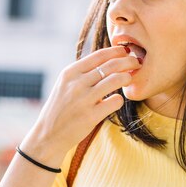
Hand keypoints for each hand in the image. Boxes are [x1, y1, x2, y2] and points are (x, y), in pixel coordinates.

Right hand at [21, 46, 139, 164]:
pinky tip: (116, 100)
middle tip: (137, 63)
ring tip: (130, 79)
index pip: (99, 55)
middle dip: (128, 61)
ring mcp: (84, 100)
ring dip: (127, 78)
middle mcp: (77, 84)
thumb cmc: (60, 108)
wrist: (48, 134)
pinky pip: (115, 101)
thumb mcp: (65, 85)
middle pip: (111, 65)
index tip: (126, 51)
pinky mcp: (91, 116)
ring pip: (116, 80)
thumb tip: (107, 60)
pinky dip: (119, 99)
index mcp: (70, 73)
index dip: (116, 51)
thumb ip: (82, 73)